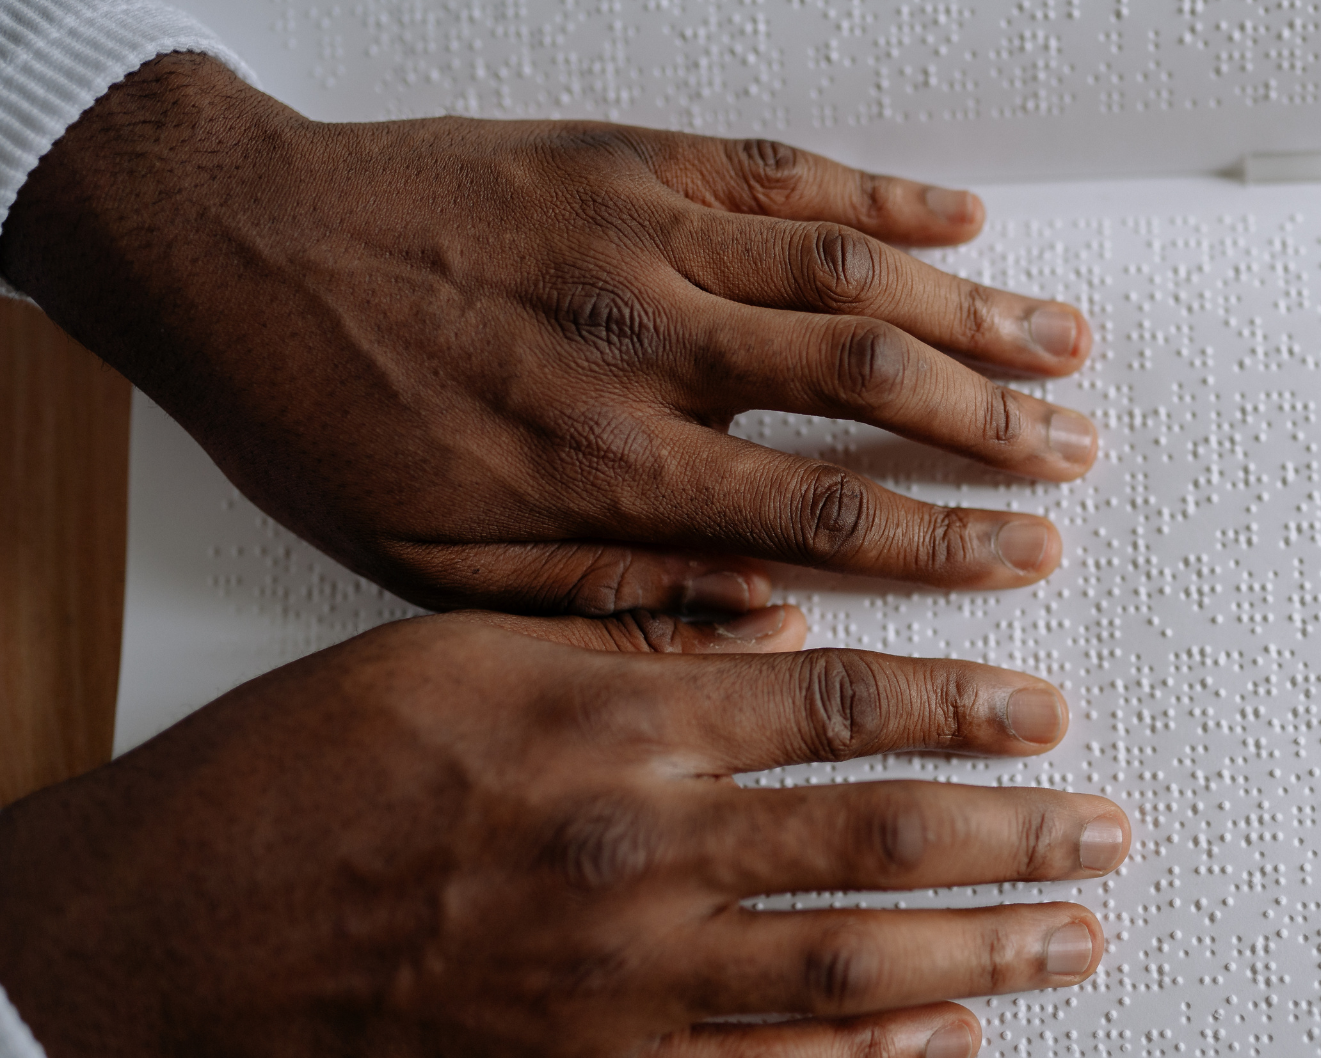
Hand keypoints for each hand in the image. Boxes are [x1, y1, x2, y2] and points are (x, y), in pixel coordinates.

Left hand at [0, 53, 1098, 615]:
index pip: (817, 512)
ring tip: (1064, 338)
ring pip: (846, 273)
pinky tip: (956, 217)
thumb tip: (761, 623)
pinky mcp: (625, 160)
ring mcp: (643, 239)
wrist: (228, 253)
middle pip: (866, 384)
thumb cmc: (326, 420)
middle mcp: (645, 349)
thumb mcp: (434, 565)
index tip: (1027, 549)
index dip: (943, 537)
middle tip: (1081, 444)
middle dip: (994, 420)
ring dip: (971, 305)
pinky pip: (780, 172)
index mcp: (603, 468)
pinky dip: (880, 194)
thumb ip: (608, 602)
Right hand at [0, 612, 1129, 1057]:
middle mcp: (641, 854)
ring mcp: (623, 983)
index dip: (962, 707)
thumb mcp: (458, 649)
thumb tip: (769, 618)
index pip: (840, 707)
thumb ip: (626, 635)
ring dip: (980, 952)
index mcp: (614, 725)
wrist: (173, 931)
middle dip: (1012, 835)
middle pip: (876, 840)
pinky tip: (944, 1049)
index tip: (1046, 712)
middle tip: (1106, 833)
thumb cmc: (304, 773)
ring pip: (848, 968)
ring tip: (1073, 937)